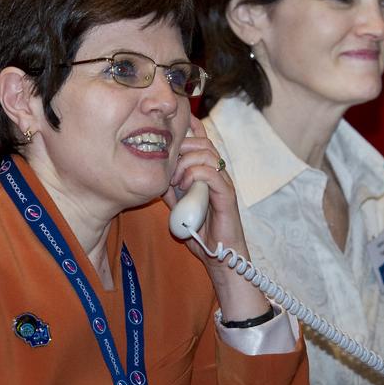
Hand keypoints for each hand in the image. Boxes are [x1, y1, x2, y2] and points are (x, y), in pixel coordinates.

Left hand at [162, 116, 268, 322]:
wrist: (218, 255)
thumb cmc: (201, 232)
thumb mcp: (178, 207)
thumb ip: (170, 191)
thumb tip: (157, 177)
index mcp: (208, 173)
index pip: (202, 141)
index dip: (191, 129)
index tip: (172, 131)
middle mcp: (218, 174)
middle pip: (204, 142)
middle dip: (182, 148)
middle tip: (168, 169)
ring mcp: (224, 182)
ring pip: (207, 154)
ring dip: (185, 162)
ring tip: (175, 180)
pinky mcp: (227, 194)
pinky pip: (211, 173)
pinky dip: (194, 175)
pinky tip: (183, 186)